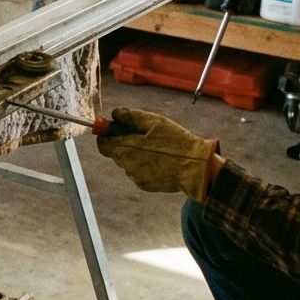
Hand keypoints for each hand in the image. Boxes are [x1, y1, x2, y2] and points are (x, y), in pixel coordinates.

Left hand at [96, 108, 222, 202]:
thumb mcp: (154, 122)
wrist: (196, 168)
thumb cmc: (176, 143)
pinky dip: (145, 165)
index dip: (107, 134)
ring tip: (157, 148)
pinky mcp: (146, 185)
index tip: (116, 128)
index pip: (102, 144)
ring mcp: (136, 178)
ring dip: (136, 154)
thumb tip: (114, 114)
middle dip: (125, 143)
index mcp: (126, 150)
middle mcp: (127, 166)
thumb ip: (130, 116)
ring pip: (128, 162)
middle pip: (116, 152)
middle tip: (143, 135)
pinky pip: (139, 172)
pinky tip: (162, 160)